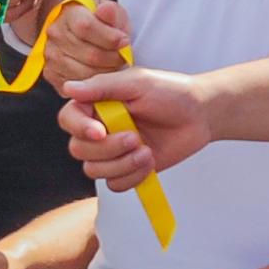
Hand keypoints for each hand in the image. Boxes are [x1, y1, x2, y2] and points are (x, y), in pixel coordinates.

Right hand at [40, 0, 129, 86]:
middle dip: (113, 59)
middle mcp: (55, 34)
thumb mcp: (112, 12)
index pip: (86, 27)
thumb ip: (111, 12)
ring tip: (115, 67)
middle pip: (89, 54)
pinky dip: (93, 85)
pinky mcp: (51, 74)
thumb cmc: (102, 23)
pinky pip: (77, 87)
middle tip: (124, 58)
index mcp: (69, 14)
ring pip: (84, 74)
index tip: (125, 41)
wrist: (83, 33)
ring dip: (106, 74)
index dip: (110, 38)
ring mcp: (50, 56)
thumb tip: (105, 10)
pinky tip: (102, 76)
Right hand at [59, 65, 206, 187]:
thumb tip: (68, 87)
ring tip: (146, 151)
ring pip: (94, 170)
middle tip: (135, 137)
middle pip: (79, 150)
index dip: (79, 129)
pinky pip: (115, 185)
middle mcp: (99, 129)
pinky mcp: (127, 170)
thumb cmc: (170, 92)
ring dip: (122, 164)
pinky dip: (132, 177)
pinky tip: (150, 161)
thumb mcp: (137, 83)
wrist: (200, 115)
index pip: (68, 119)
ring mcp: (112, 152)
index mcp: (96, 104)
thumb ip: (102, 87)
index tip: (100, 131)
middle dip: (108, 149)